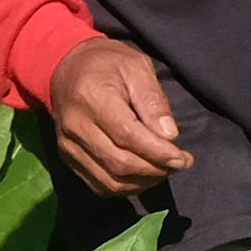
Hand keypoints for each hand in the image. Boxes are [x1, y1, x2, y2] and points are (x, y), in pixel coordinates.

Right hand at [46, 36, 189, 198]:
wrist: (66, 67)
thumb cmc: (106, 63)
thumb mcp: (136, 67)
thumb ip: (153, 101)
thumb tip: (169, 136)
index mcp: (92, 97)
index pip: (128, 135)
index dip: (159, 153)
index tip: (183, 158)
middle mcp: (76, 125)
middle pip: (120, 163)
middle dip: (156, 169)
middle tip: (179, 164)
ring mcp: (68, 145)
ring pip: (110, 181)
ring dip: (143, 182)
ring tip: (164, 169)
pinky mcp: (68, 157)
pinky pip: (100, 185)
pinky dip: (126, 187)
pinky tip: (143, 176)